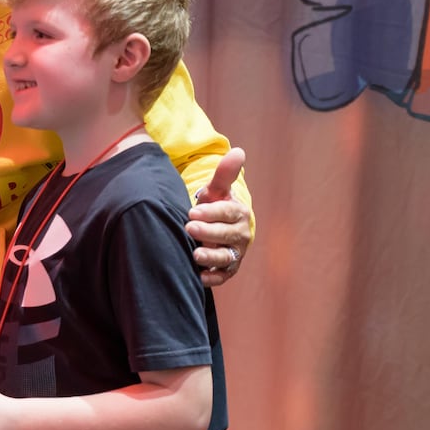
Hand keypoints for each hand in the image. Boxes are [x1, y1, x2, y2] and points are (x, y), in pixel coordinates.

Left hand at [187, 146, 251, 286]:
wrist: (218, 226)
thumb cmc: (215, 204)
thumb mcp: (217, 189)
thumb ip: (224, 173)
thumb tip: (237, 151)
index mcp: (239, 213)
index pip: (228, 212)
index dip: (212, 212)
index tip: (193, 211)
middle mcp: (240, 234)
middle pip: (226, 235)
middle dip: (209, 233)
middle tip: (189, 228)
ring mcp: (235, 253)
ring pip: (226, 258)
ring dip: (211, 258)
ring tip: (195, 255)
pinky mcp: (228, 269)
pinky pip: (223, 276)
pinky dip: (213, 278)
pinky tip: (200, 277)